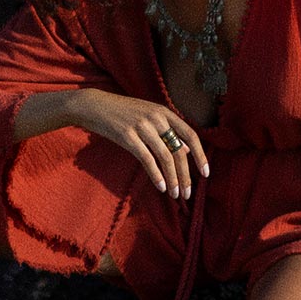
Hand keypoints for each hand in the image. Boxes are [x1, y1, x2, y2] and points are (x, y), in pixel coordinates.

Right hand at [63, 89, 209, 199]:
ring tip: (175, 194)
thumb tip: (188, 149)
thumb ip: (169, 130)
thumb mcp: (149, 116)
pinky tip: (161, 187)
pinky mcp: (127, 136)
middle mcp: (156, 118)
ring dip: (172, 179)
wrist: (94, 105)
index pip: (191, 134)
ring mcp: (142, 126)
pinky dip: (156, 175)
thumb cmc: (123, 113)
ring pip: (165, 157)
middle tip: (188, 193)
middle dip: (186, 175)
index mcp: (164, 112)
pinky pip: (147, 159)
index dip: (200, 155)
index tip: (206, 173)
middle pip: (179, 150)